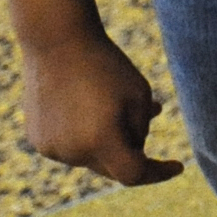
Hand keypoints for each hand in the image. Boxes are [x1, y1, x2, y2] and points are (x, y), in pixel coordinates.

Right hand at [20, 30, 181, 185]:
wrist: (57, 43)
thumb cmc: (105, 65)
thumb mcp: (138, 94)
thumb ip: (140, 128)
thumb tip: (135, 149)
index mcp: (102, 141)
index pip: (134, 174)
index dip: (158, 173)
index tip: (178, 166)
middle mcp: (74, 153)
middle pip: (112, 166)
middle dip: (131, 150)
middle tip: (145, 118)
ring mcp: (52, 149)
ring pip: (90, 156)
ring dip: (105, 139)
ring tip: (112, 103)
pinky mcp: (38, 140)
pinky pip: (69, 146)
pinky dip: (83, 134)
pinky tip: (86, 105)